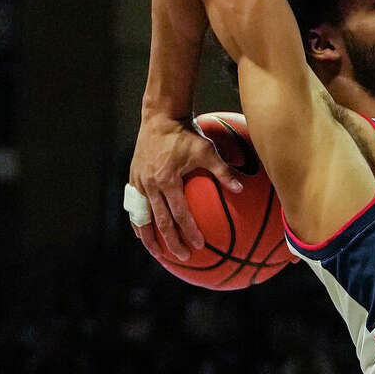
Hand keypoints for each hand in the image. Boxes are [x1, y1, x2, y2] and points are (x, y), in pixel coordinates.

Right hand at [129, 113, 242, 263]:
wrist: (160, 116)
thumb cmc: (186, 132)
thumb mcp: (207, 150)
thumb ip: (223, 171)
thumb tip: (241, 187)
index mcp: (167, 180)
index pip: (180, 214)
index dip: (189, 232)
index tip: (199, 246)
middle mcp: (151, 185)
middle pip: (160, 223)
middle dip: (171, 243)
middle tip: (183, 257)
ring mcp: (139, 183)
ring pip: (142, 219)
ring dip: (149, 239)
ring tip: (158, 254)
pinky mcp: (134, 179)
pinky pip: (134, 207)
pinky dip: (139, 223)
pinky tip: (144, 234)